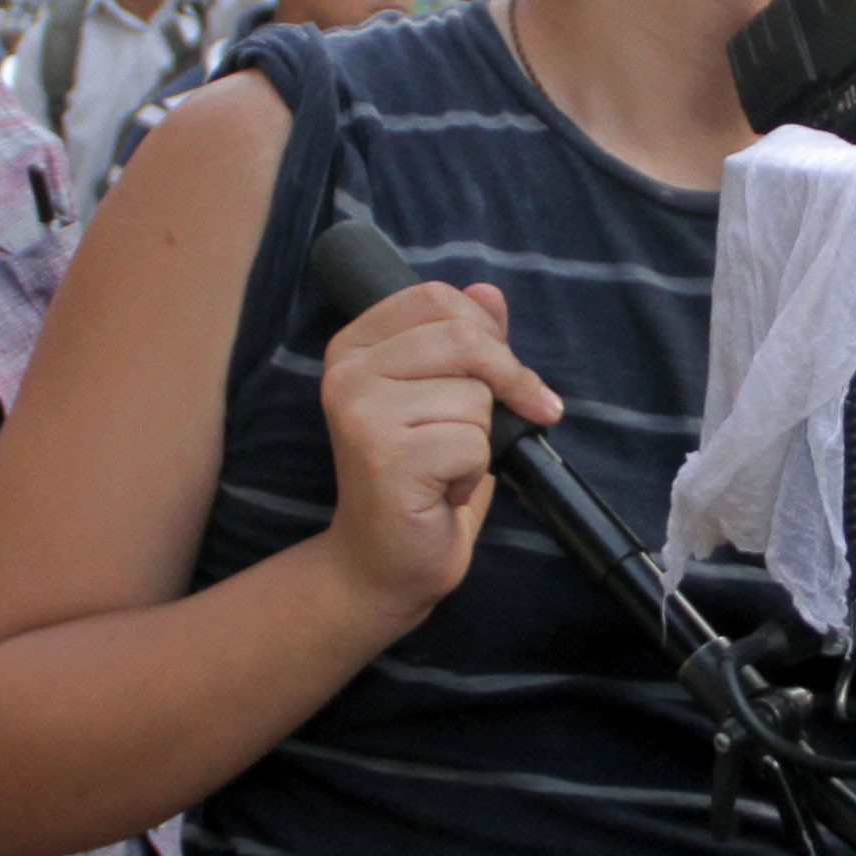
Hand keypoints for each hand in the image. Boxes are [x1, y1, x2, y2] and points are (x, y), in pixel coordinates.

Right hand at [317, 278, 553, 617]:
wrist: (381, 564)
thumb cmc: (421, 481)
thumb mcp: (448, 399)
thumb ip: (468, 345)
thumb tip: (490, 292)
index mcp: (356, 345)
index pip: (437, 299)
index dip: (487, 333)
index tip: (508, 376)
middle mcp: (347, 372)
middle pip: (463, 339)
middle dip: (502, 386)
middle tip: (491, 431)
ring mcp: (359, 412)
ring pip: (475, 397)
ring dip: (478, 442)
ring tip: (441, 469)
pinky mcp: (382, 455)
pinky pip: (472, 443)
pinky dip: (471, 474)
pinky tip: (438, 492)